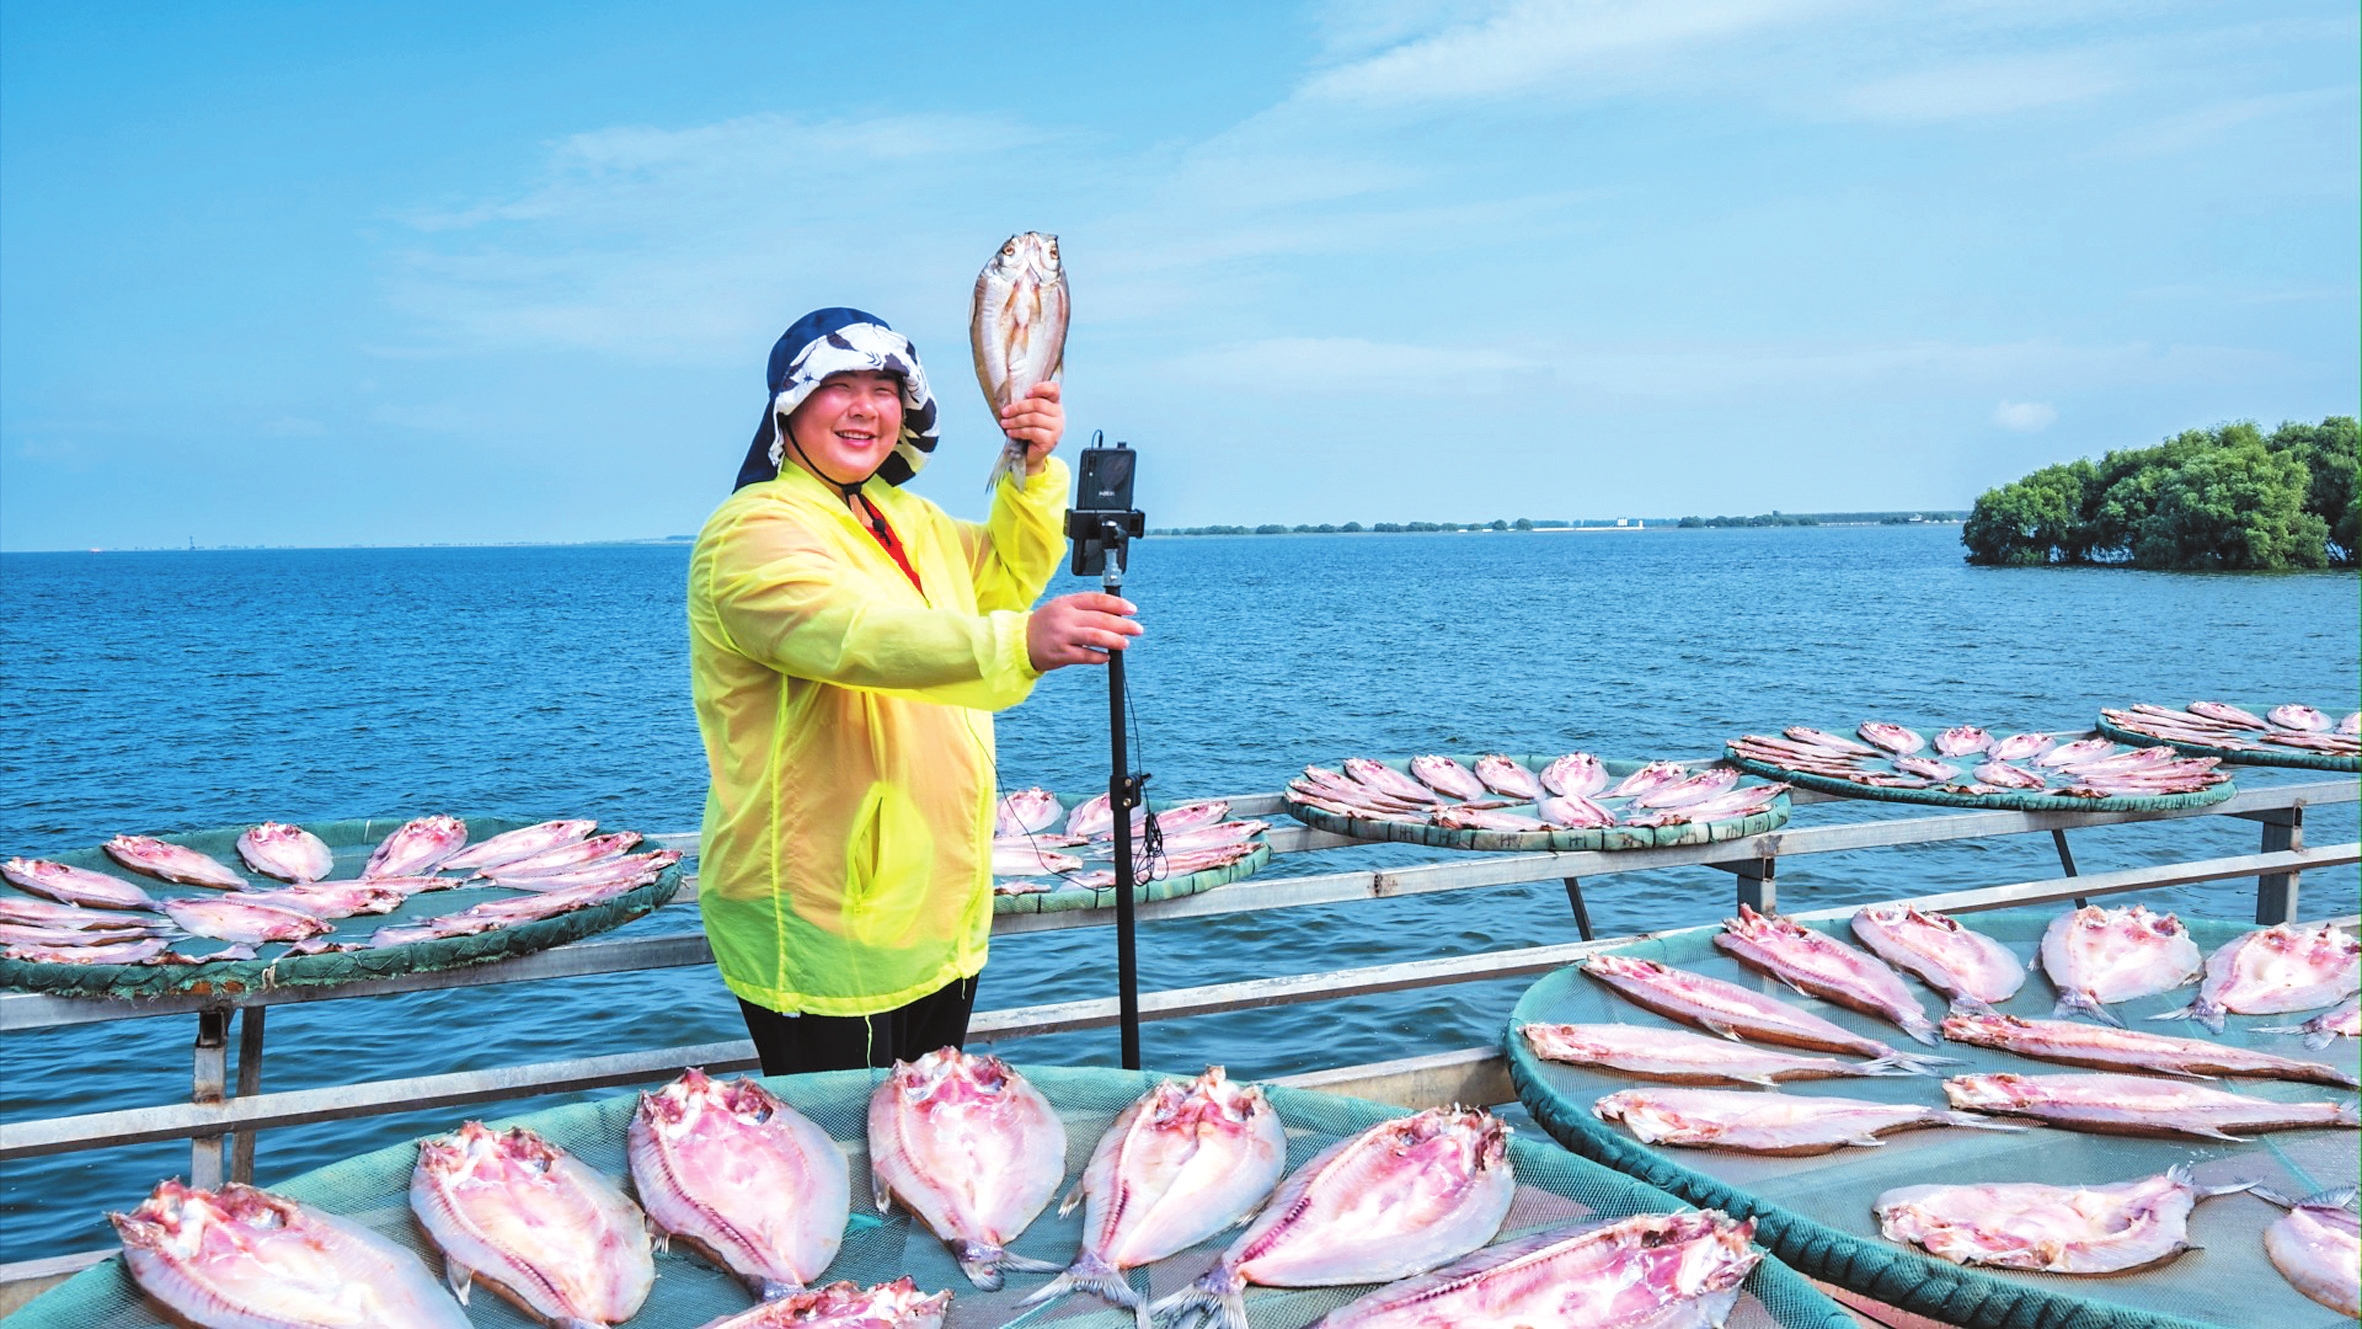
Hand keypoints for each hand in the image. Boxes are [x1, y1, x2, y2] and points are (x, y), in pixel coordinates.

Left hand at [998, 382, 1062, 474]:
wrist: (1030, 454)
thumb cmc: (1028, 431)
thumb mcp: (1028, 414)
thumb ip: (1026, 404)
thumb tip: (1009, 399)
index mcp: (1054, 404)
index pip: (1054, 389)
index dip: (1041, 388)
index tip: (1027, 393)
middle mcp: (1058, 415)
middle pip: (1038, 404)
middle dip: (1018, 408)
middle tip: (1005, 412)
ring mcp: (1056, 428)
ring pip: (1033, 418)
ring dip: (1015, 421)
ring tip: (1004, 423)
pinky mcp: (1050, 440)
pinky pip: (1032, 432)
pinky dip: (1018, 431)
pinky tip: (1011, 432)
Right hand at [1026, 592, 1140, 670]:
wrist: (1020, 642)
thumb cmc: (1046, 624)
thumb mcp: (1062, 607)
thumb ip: (1084, 608)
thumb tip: (1115, 614)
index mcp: (1067, 602)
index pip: (1097, 600)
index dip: (1117, 604)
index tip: (1132, 610)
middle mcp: (1065, 617)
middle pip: (1101, 619)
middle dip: (1123, 624)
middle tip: (1136, 629)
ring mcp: (1062, 635)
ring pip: (1095, 636)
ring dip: (1114, 640)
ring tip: (1125, 643)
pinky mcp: (1061, 654)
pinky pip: (1086, 656)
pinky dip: (1100, 657)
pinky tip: (1107, 657)